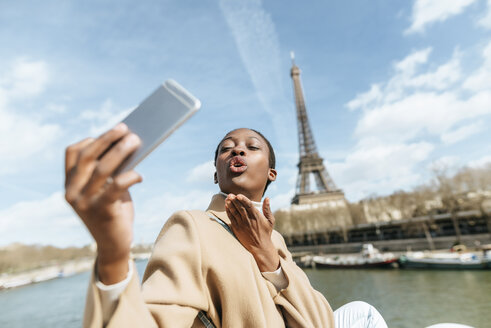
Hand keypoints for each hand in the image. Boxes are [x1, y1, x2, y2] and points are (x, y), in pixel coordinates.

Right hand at [64, 123, 141, 283]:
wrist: (114, 245)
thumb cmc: (113, 211)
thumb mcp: (106, 188)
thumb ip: (109, 170)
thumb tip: (126, 143)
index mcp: (69, 183)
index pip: (72, 153)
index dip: (91, 139)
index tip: (111, 132)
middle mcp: (72, 192)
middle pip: (88, 157)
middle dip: (108, 139)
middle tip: (125, 129)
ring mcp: (84, 202)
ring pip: (102, 169)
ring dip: (121, 151)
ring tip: (136, 141)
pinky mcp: (101, 211)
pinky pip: (116, 187)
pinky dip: (130, 177)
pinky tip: (140, 175)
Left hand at [225, 194, 279, 271]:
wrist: (260, 247)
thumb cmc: (266, 233)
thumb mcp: (270, 220)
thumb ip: (267, 209)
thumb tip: (267, 198)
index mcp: (256, 216)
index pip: (249, 205)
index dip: (243, 199)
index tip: (238, 195)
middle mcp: (248, 219)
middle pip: (240, 208)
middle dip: (234, 200)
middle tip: (230, 195)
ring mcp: (242, 224)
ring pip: (234, 212)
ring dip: (230, 205)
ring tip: (227, 198)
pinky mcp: (237, 229)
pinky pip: (231, 218)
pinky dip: (228, 212)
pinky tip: (226, 206)